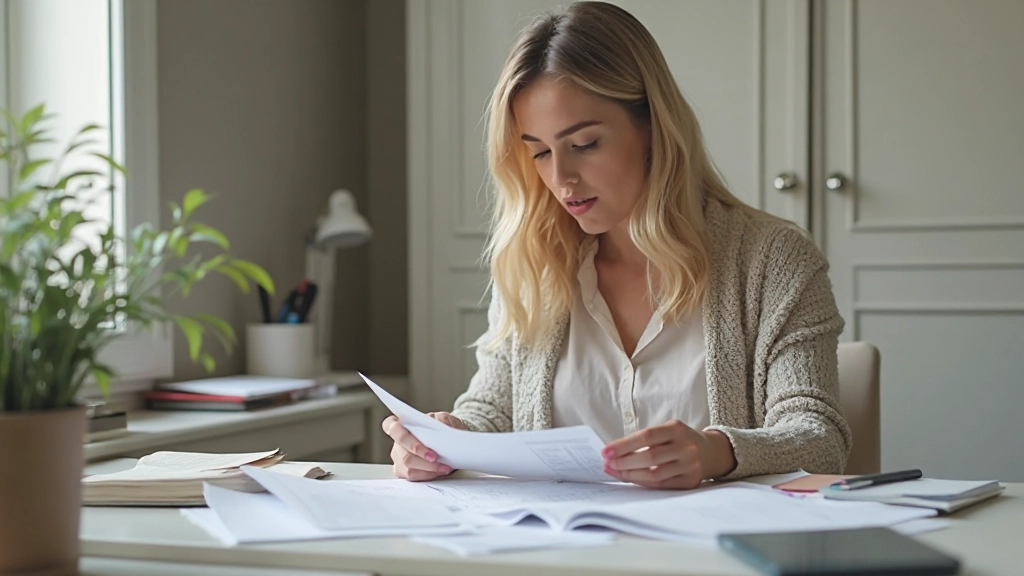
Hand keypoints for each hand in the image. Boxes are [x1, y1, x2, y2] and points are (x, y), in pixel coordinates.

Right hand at [383, 412, 466, 480]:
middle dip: (421, 456)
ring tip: (444, 466)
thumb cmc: (441, 428)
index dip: (404, 435)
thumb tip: (440, 425)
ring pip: (408, 467)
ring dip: (428, 468)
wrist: (448, 441)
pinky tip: (438, 471)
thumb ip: (441, 420)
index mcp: (401, 425)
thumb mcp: (443, 419)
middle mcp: (397, 442)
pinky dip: (428, 475)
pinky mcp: (403, 471)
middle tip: (436, 457)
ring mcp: (398, 458)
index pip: (393, 428)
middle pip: (403, 453)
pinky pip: (413, 476)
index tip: (422, 438)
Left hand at [601, 421, 736, 488]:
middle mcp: (686, 447)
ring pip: (654, 475)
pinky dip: (643, 482)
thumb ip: (645, 439)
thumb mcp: (667, 430)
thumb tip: (614, 452)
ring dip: (630, 474)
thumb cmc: (680, 440)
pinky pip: (661, 485)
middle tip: (608, 463)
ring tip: (615, 471)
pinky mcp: (690, 481)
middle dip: (624, 462)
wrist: (711, 452)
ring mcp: (690, 466)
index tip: (606, 451)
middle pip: (649, 457)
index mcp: (676, 429)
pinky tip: (630, 478)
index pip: (647, 437)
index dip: (624, 444)